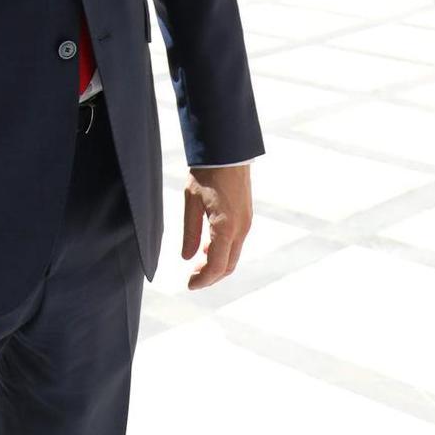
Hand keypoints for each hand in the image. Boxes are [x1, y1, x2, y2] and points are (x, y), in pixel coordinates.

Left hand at [181, 164, 251, 289]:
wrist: (227, 150)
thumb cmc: (207, 172)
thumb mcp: (191, 201)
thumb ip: (190, 232)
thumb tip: (187, 258)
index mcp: (226, 227)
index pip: (217, 267)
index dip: (203, 280)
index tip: (189, 285)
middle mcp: (241, 229)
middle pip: (228, 266)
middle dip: (210, 276)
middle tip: (191, 277)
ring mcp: (246, 223)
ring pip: (233, 255)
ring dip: (217, 264)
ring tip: (197, 262)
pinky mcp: (246, 217)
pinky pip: (236, 243)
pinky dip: (223, 251)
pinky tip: (208, 245)